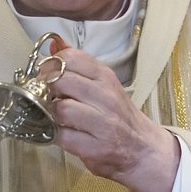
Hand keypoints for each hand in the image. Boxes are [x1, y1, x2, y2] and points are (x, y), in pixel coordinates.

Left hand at [47, 38, 179, 191]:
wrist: (143, 147)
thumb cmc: (117, 114)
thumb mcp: (102, 83)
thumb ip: (77, 63)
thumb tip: (54, 44)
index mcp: (105, 76)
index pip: (70, 58)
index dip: (51, 65)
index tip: (48, 75)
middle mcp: (106, 96)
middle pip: (61, 80)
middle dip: (48, 88)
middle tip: (49, 96)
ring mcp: (103, 123)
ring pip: (61, 108)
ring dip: (52, 113)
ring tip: (56, 116)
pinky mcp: (96, 147)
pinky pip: (64, 136)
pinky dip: (56, 135)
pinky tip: (62, 132)